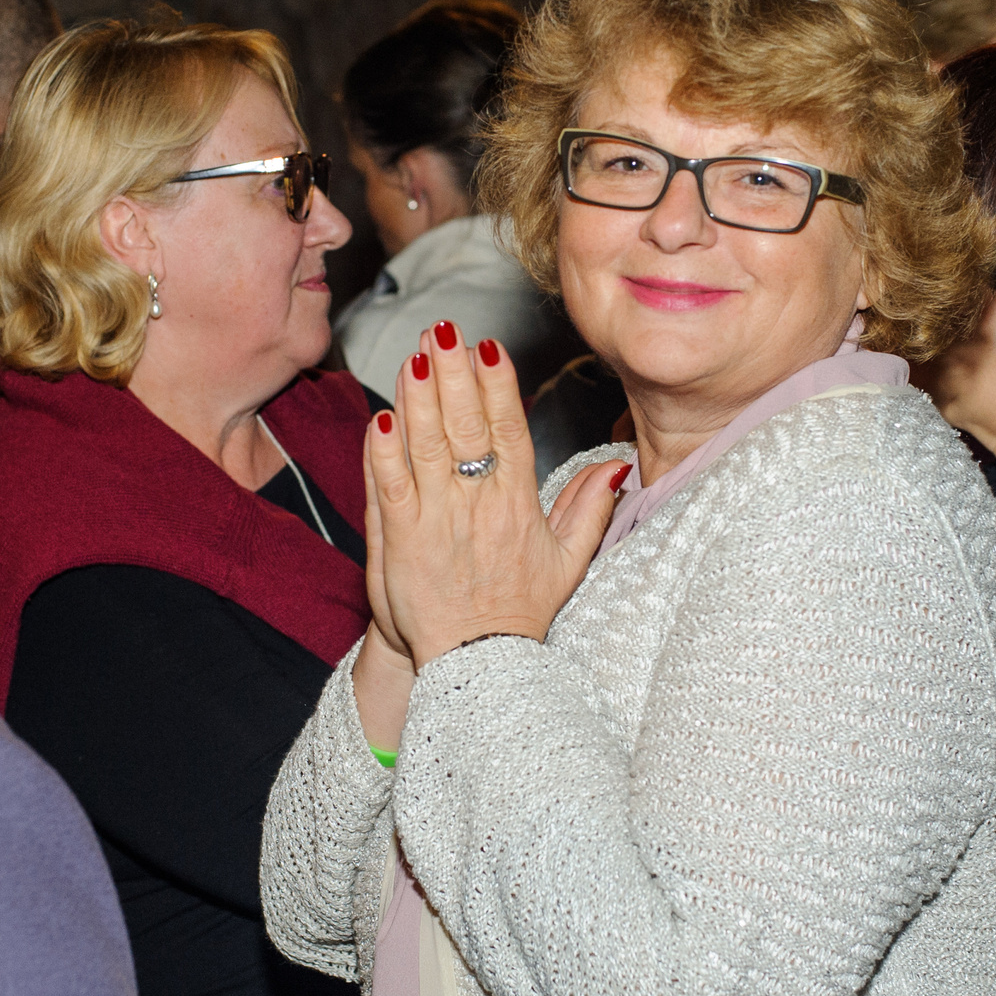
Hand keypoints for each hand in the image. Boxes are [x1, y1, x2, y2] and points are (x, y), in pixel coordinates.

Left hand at [366, 320, 621, 667]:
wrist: (475, 664)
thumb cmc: (518, 610)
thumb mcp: (568, 562)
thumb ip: (589, 509)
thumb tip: (615, 467)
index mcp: (518, 505)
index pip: (508, 432)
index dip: (498, 388)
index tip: (489, 348)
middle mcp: (477, 506)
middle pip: (464, 427)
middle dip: (453, 373)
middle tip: (443, 330)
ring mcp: (435, 521)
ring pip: (424, 448)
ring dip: (417, 399)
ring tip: (413, 356)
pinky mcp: (400, 541)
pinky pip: (388, 487)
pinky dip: (382, 452)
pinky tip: (381, 418)